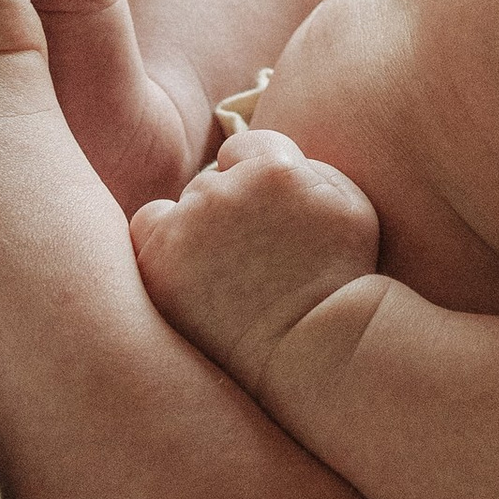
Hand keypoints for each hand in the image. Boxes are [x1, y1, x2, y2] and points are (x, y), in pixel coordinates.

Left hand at [131, 127, 381, 392]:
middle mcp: (223, 191)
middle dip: (226, 208)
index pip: (243, 147)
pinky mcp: (159, 264)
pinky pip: (148, 231)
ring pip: (179, 207)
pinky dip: (162, 246)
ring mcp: (187, 228)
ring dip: (195, 230)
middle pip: (210, 181)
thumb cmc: (340, 279)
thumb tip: (265, 153)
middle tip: (248, 256)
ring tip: (224, 275)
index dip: (254, 179)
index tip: (267, 215)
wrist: (313, 351)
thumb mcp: (350, 204)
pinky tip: (190, 277)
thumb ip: (307, 163)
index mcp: (272, 170)